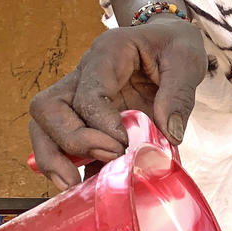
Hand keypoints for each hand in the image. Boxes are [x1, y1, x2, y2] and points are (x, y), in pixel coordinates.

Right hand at [29, 18, 206, 190]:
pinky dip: (71, 166)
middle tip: (107, 160)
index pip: (87, 92)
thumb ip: (180, 94)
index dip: (100, 123)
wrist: (168, 42)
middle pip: (48, 109)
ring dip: (54, 158)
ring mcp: (79, 97)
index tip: (124, 144)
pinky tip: (87, 188)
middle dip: (69, 142)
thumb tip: (170, 135)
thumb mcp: (186, 60)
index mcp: (107, 54)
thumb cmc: (173, 46)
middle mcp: (83, 75)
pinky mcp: (86, 119)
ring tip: (73, 185)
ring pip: (44, 127)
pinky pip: (64, 143)